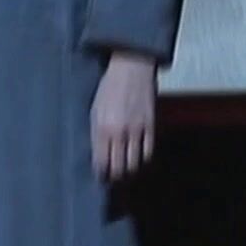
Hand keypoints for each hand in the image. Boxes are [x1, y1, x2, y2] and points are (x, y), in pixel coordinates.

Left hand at [91, 50, 157, 180]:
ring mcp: (136, 130)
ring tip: (125, 171)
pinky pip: (148, 152)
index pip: (101, 163)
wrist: (131, 67)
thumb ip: (96, 132)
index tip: (99, 177)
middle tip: (112, 178)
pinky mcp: (150, 126)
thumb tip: (97, 154)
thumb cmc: (109, 87)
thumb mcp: (95, 109)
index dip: (100, 174)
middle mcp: (119, 132)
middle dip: (114, 177)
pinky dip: (143, 160)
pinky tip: (138, 160)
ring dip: (129, 171)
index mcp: (102, 128)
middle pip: (118, 168)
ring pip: (134, 164)